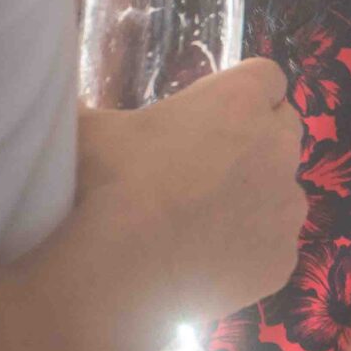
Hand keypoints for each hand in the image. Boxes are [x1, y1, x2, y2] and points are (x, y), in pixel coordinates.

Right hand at [78, 59, 305, 325]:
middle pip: (284, 130)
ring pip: (282, 192)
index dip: (244, 93)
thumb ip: (92, 107)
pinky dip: (250, 251)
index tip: (216, 113)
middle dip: (256, 141)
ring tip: (205, 220)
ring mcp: (285, 207)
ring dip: (256, 197)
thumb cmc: (111, 184)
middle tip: (208, 165)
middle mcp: (278, 147)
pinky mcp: (282, 260)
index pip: (268, 78)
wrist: (121, 272)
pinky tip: (208, 261)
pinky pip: (273, 247)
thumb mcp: (93, 128)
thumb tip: (65, 101)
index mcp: (240, 100)